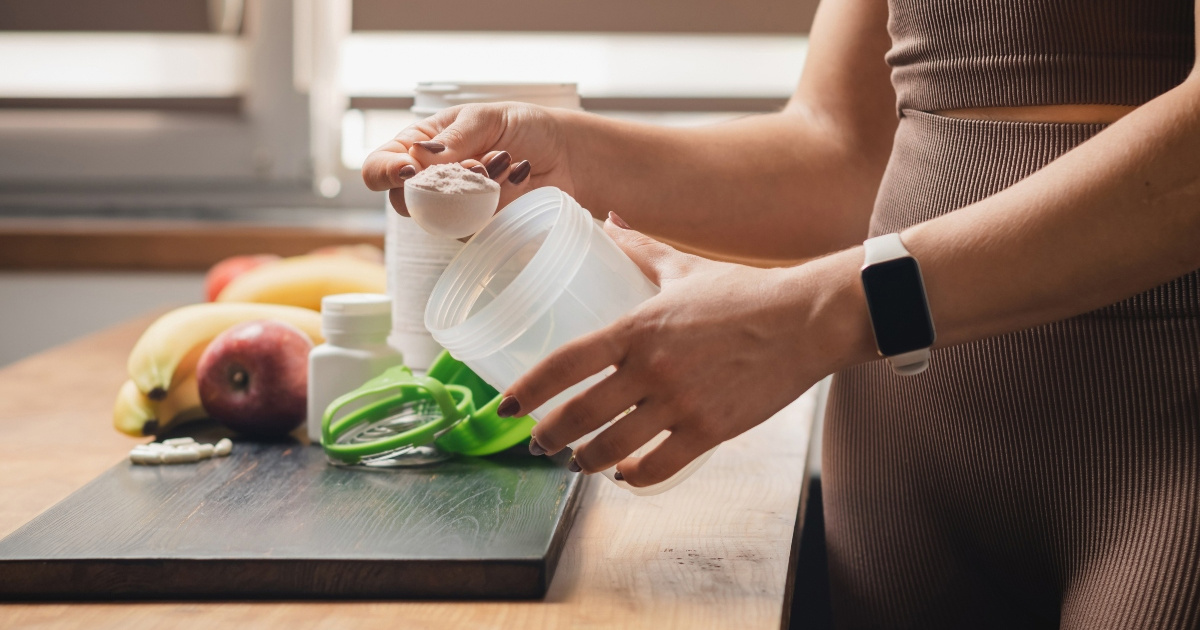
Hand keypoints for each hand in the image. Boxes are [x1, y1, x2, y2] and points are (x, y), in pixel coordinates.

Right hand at [361, 102, 576, 216]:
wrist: (564, 153)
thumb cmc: (521, 127)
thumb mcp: (485, 118)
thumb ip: (454, 138)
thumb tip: (420, 155)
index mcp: (418, 147)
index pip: (380, 167)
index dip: (385, 172)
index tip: (409, 169)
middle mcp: (429, 183)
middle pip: (403, 203)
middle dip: (440, 185)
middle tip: (479, 164)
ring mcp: (453, 211)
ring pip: (442, 220)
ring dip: (476, 190)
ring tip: (505, 160)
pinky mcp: (480, 229)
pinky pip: (476, 228)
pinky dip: (499, 200)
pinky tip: (519, 176)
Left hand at [501, 213, 871, 487]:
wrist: (807, 320)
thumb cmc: (747, 293)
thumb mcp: (686, 267)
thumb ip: (641, 248)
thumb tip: (609, 221)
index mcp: (638, 326)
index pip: (565, 362)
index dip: (528, 390)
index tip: (506, 407)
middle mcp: (652, 368)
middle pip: (580, 415)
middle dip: (550, 437)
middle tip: (538, 445)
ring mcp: (681, 402)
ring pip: (614, 448)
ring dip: (587, 462)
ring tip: (579, 463)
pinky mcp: (711, 429)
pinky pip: (658, 465)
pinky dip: (635, 475)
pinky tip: (626, 474)